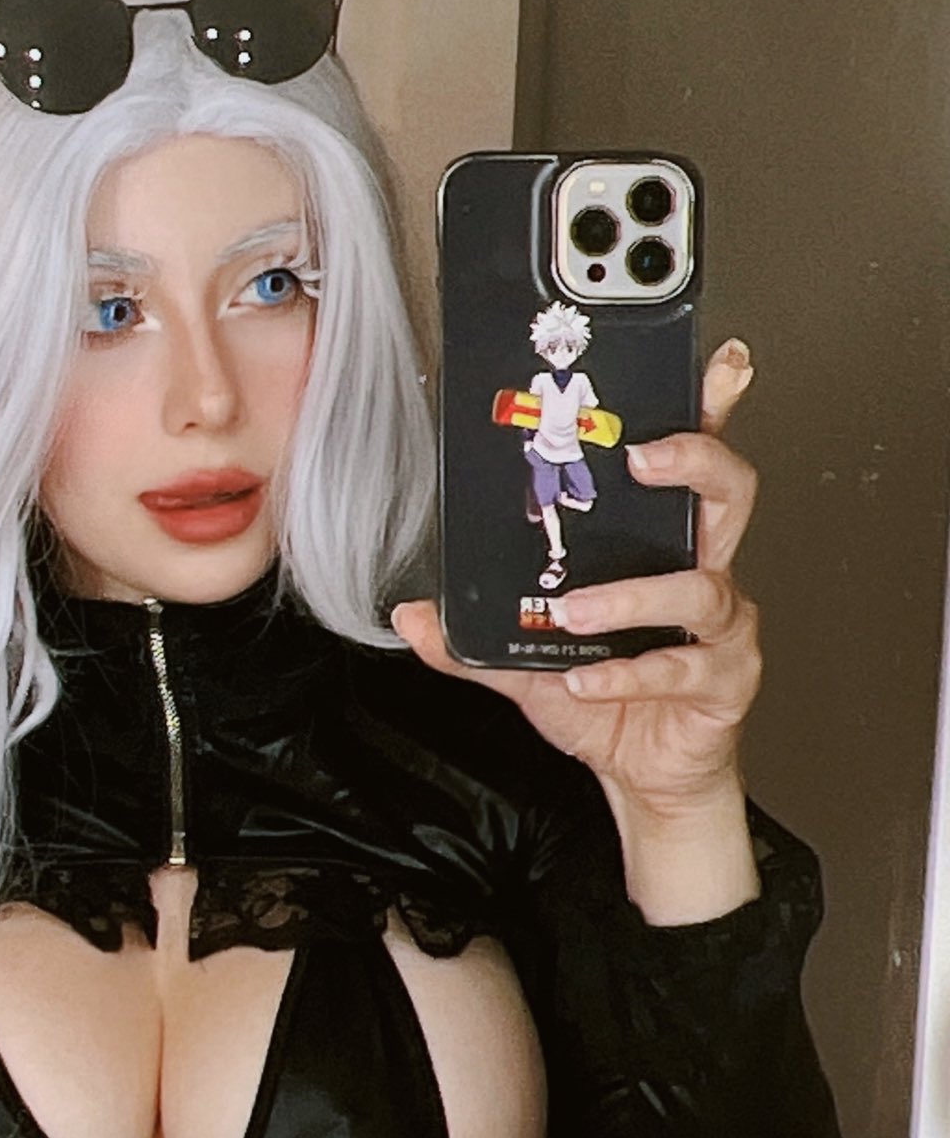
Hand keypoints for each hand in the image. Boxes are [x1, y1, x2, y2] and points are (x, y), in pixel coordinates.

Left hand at [394, 339, 759, 822]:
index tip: (712, 366)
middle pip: (727, 494)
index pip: (690, 464)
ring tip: (575, 611)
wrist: (643, 770)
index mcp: (660, 544)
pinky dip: (626, 674)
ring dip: (631, 596)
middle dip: (694, 462)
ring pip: (702, 586)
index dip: (710, 410)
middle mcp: (703, 571)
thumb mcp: (525, 657)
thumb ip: (471, 634)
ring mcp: (722, 626)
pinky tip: (586, 681)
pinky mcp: (724, 681)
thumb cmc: (606, 696)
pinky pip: (679, 667)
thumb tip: (410, 614)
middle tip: (645, 456)